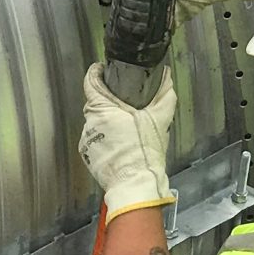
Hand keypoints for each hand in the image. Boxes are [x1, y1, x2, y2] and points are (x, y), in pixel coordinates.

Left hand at [78, 63, 177, 216]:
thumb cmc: (144, 153)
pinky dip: (105, 138)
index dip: (96, 73)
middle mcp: (91, 123)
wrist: (135, 184)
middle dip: (107, 100)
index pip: (91, 82)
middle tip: (124, 102)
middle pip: (95, 103)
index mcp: (103, 110)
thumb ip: (164, 94)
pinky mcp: (88, 155)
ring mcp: (87, 140)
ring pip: (95, 122)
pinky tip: (120, 143)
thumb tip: (166, 77)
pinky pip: (95, 139)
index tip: (101, 69)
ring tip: (125, 127)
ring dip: (107, 121)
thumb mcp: (159, 119)